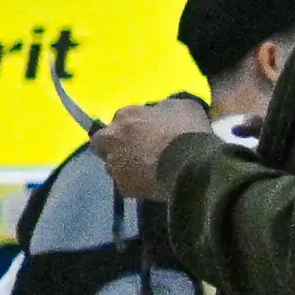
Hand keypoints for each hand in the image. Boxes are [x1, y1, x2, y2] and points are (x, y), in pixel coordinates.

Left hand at [88, 96, 220, 201]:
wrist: (194, 166)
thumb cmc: (191, 133)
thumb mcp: (185, 108)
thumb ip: (166, 109)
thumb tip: (162, 111)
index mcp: (128, 115)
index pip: (119, 118)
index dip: (132, 126)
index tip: (145, 132)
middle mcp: (114, 136)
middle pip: (101, 140)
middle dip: (113, 145)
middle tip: (134, 153)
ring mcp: (115, 162)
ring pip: (111, 165)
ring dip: (124, 167)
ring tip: (146, 172)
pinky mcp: (122, 186)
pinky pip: (125, 186)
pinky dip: (136, 186)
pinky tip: (153, 186)